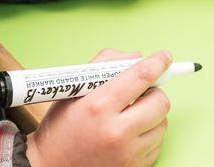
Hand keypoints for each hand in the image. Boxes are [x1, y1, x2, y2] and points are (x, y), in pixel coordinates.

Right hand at [26, 50, 171, 166]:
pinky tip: (129, 134)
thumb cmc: (61, 127)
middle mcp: (116, 132)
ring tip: (130, 116)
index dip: (157, 63)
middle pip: (160, 102)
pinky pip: (157, 144)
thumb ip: (105, 65)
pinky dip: (148, 135)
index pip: (140, 77)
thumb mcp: (74, 90)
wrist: (50, 166)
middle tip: (141, 92)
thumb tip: (138, 57)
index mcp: (98, 106)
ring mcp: (127, 154)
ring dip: (152, 115)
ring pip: (162, 123)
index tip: (164, 57)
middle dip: (154, 92)